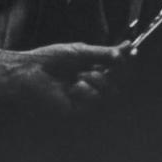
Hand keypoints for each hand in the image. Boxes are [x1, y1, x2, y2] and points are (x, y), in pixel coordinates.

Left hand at [0, 42, 129, 125]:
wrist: (28, 74)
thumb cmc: (49, 60)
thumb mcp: (79, 51)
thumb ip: (103, 53)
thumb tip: (125, 50)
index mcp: (90, 68)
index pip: (115, 66)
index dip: (125, 60)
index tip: (133, 51)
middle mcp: (90, 84)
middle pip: (118, 82)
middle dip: (117, 72)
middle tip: (111, 64)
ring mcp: (85, 98)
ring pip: (110, 93)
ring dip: (97, 81)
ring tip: (79, 76)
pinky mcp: (79, 111)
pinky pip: (95, 101)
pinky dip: (86, 92)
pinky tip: (72, 88)